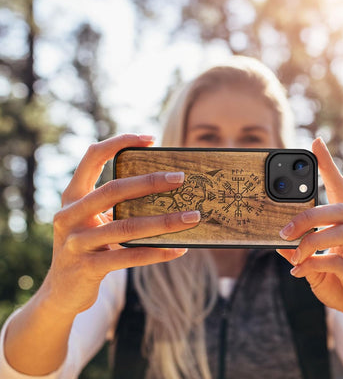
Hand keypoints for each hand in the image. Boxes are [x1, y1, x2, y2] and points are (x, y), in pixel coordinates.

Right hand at [42, 134, 199, 315]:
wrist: (61, 292)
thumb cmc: (87, 247)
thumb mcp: (93, 221)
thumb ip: (114, 205)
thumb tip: (163, 189)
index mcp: (72, 196)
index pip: (93, 157)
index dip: (119, 142)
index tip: (150, 138)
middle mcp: (70, 215)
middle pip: (113, 190)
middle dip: (150, 182)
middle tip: (180, 178)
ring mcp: (76, 242)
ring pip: (127, 226)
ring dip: (164, 221)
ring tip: (192, 217)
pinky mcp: (87, 268)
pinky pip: (129, 257)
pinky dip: (157, 252)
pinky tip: (179, 249)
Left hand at [277, 137, 342, 335]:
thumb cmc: (341, 284)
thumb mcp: (313, 265)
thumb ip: (299, 252)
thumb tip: (277, 243)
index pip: (340, 189)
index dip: (328, 166)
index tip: (316, 143)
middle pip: (339, 209)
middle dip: (307, 216)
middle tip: (283, 231)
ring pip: (340, 233)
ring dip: (309, 242)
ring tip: (293, 254)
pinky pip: (339, 263)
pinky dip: (314, 264)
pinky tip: (300, 272)